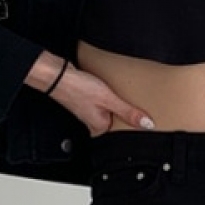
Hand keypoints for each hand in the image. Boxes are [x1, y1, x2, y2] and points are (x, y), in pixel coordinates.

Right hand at [26, 52, 153, 136]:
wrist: (57, 75)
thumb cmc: (78, 88)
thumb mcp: (109, 100)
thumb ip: (128, 112)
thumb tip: (147, 125)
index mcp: (100, 126)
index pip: (122, 129)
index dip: (133, 120)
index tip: (143, 112)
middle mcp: (93, 121)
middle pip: (116, 118)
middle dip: (124, 109)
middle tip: (132, 100)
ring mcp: (88, 110)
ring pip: (109, 108)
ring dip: (115, 100)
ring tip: (120, 91)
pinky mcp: (85, 99)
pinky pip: (102, 100)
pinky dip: (107, 94)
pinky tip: (108, 86)